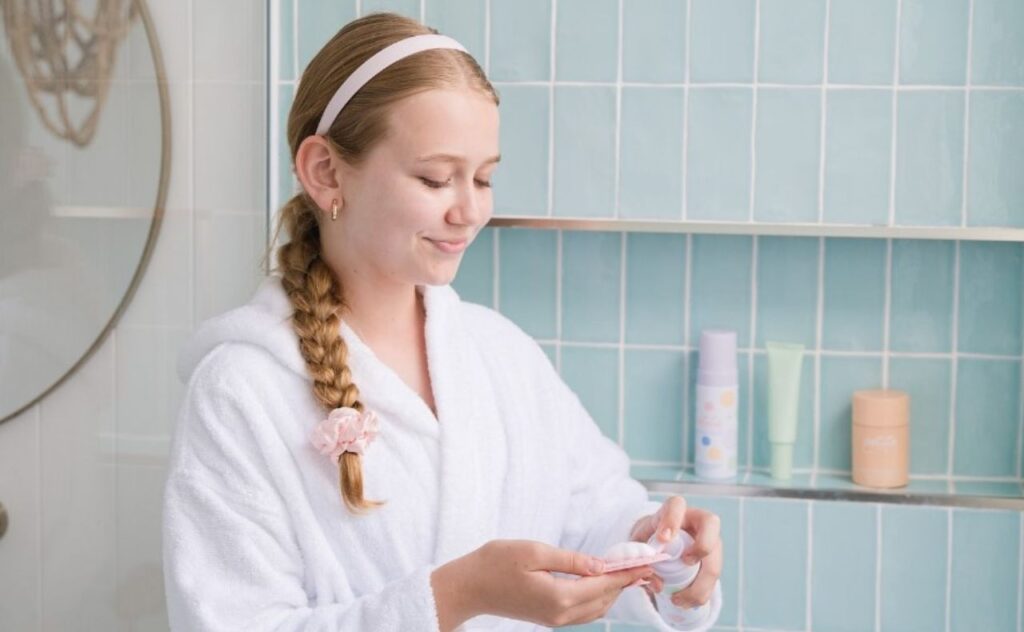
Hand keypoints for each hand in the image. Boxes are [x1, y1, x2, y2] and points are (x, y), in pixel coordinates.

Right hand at [431, 539, 653, 629]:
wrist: (468, 587)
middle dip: (625, 582)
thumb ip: (571, 559)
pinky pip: (583, 611)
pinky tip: (602, 582)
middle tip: (645, 564)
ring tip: (629, 572)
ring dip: (613, 591)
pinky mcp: (548, 617)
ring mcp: (554, 619)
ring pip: (596, 608)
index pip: (603, 584)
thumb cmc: (495, 562)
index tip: (647, 562)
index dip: (627, 572)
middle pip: (604, 600)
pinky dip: (598, 597)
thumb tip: (601, 564)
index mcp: (559, 597)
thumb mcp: (534, 551)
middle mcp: (560, 614)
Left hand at [629, 496, 721, 608]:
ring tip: (677, 600)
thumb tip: (658, 583)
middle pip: (711, 525)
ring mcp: (710, 541)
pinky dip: (700, 595)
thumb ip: (643, 557)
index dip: (672, 519)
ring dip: (699, 585)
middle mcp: (697, 522)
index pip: (677, 505)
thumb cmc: (650, 537)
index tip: (663, 539)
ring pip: (715, 560)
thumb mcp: (640, 542)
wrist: (660, 541)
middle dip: (701, 546)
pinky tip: (686, 604)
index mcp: (674, 510)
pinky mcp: (712, 561)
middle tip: (685, 562)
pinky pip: (713, 580)